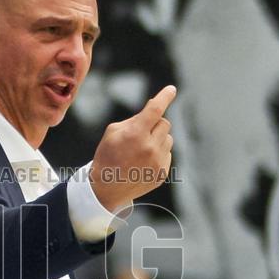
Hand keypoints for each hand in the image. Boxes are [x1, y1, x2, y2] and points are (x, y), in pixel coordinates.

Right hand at [89, 85, 176, 211]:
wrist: (106, 189)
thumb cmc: (107, 156)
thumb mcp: (112, 132)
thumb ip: (134, 119)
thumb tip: (154, 108)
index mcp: (135, 134)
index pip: (155, 110)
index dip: (164, 97)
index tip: (172, 89)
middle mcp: (149, 148)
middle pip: (164, 123)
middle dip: (155, 124)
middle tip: (141, 132)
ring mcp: (158, 162)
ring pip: (168, 138)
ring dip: (158, 139)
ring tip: (140, 150)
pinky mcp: (162, 172)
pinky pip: (167, 153)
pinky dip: (159, 153)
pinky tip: (143, 162)